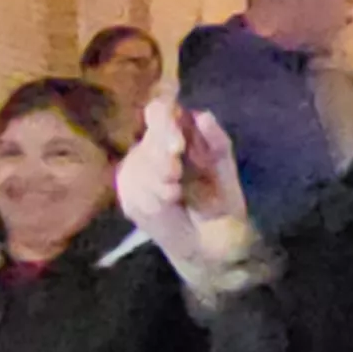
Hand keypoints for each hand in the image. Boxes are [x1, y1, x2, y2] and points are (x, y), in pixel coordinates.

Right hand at [117, 96, 245, 263]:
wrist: (214, 240)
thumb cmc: (220, 197)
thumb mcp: (224, 167)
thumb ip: (217, 140)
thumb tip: (203, 115)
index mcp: (176, 132)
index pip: (159, 111)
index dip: (163, 122)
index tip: (177, 145)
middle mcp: (151, 146)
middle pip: (146, 139)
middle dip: (162, 158)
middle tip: (176, 176)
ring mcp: (136, 170)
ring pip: (137, 166)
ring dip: (157, 181)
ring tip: (177, 194)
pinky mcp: (128, 194)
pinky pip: (133, 189)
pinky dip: (152, 198)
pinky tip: (167, 204)